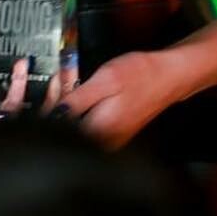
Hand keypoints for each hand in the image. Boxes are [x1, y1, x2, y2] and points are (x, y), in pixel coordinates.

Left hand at [60, 50, 186, 149]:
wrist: (167, 76)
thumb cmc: (141, 75)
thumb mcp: (105, 80)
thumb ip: (77, 100)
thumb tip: (53, 115)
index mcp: (100, 130)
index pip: (60, 131)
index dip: (49, 110)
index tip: (52, 91)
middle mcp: (106, 140)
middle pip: (66, 131)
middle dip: (57, 105)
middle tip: (63, 81)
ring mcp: (111, 139)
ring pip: (76, 128)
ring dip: (69, 107)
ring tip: (76, 85)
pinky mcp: (114, 133)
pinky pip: (88, 125)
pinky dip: (81, 109)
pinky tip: (86, 94)